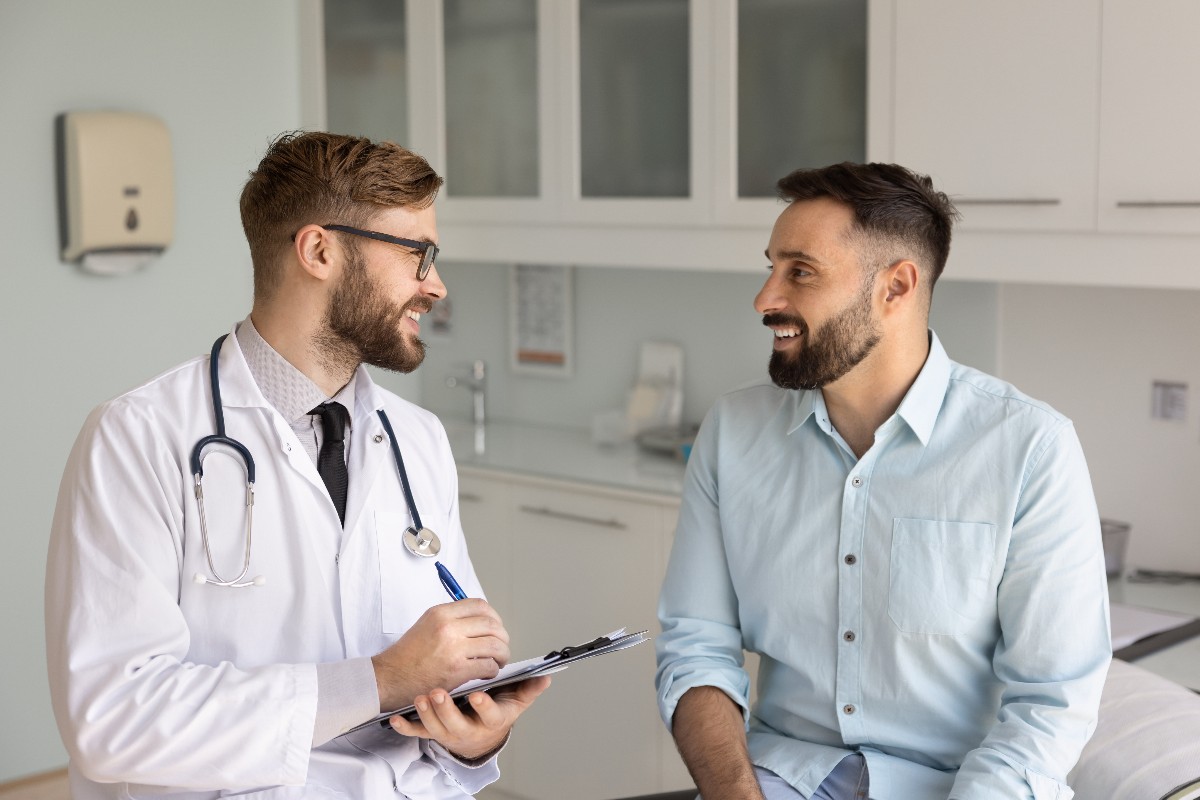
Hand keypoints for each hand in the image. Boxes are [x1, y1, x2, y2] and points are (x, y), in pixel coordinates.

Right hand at [371, 599, 509, 711]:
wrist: (388, 678)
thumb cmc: (406, 656)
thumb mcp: (426, 625)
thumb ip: (451, 620)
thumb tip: (479, 621)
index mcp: (441, 613)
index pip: (480, 605)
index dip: (494, 617)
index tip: (495, 628)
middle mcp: (448, 626)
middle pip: (492, 625)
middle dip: (502, 637)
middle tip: (501, 647)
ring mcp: (453, 648)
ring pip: (495, 645)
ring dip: (502, 654)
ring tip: (497, 661)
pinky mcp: (456, 670)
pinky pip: (488, 665)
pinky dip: (493, 670)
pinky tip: (486, 673)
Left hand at [389, 675, 551, 759]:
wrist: (477, 735)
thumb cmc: (494, 713)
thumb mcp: (514, 703)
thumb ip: (527, 689)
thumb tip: (545, 677)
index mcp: (490, 721)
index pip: (488, 716)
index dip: (483, 707)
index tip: (477, 695)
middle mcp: (468, 729)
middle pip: (456, 725)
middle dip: (446, 711)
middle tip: (439, 693)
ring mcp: (448, 732)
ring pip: (434, 728)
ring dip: (426, 715)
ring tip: (421, 698)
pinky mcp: (433, 731)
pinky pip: (417, 733)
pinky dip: (406, 727)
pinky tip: (396, 719)